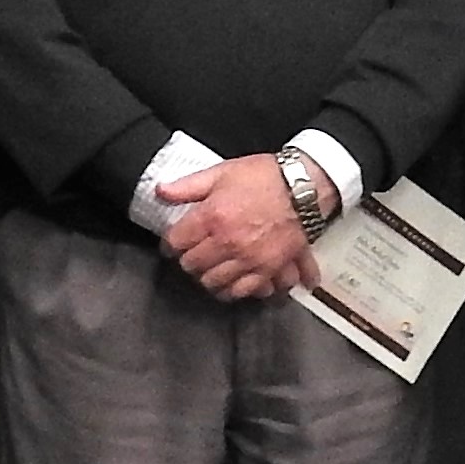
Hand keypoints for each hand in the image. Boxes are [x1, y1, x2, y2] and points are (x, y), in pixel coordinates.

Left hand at [159, 153, 320, 301]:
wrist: (304, 187)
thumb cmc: (264, 177)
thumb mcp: (222, 172)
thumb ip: (188, 186)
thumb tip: (160, 191)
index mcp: (212, 218)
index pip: (176, 243)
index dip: (171, 242)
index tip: (174, 242)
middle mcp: (228, 244)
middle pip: (193, 267)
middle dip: (189, 260)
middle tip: (193, 253)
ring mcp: (249, 260)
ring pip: (216, 284)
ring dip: (210, 277)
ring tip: (212, 268)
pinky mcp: (269, 270)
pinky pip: (245, 291)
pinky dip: (237, 289)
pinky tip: (235, 282)